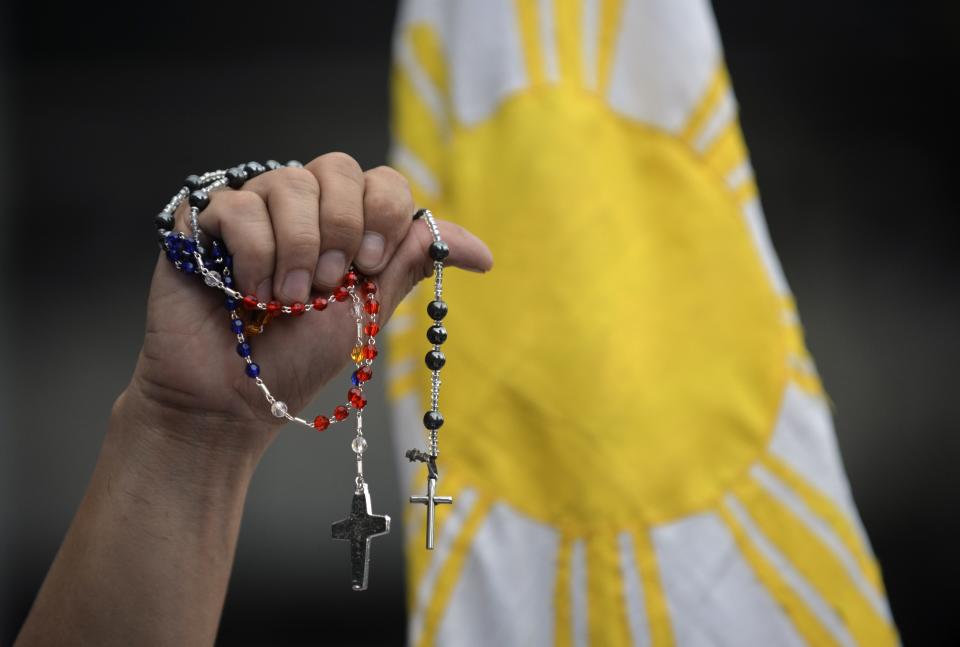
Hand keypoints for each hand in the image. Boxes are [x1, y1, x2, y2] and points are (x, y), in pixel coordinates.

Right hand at [120, 153, 492, 455]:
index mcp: (344, 227)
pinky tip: (250, 290)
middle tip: (330, 283)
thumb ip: (407, 264)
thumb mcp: (367, 311)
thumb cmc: (298, 359)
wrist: (234, 399)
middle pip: (337, 166)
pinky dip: (254, 253)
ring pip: (288, 181)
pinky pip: (239, 205)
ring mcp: (254, 211)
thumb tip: (481, 252)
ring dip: (297, 248)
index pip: (381, 181)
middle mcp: (302, 210)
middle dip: (342, 227)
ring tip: (287, 298)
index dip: (384, 213)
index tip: (373, 264)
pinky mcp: (204, 222)